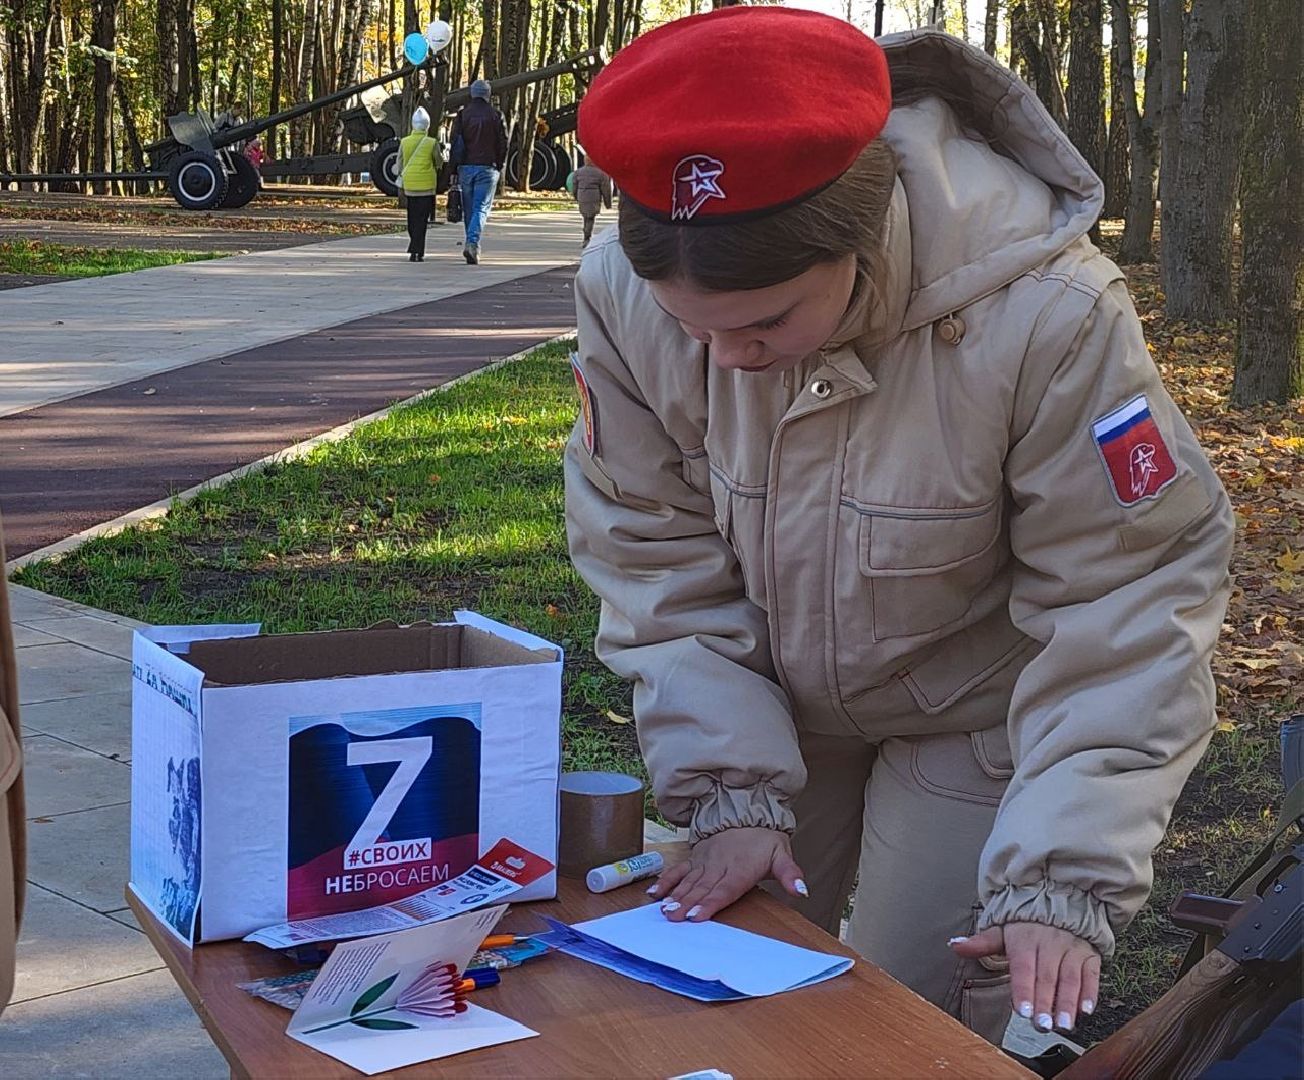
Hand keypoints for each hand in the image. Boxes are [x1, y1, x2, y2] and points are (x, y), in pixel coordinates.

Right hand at [646, 827, 805, 922]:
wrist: (747, 813)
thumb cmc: (765, 840)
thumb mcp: (783, 854)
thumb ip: (790, 874)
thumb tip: (802, 891)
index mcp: (741, 869)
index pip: (724, 890)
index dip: (709, 903)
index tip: (695, 916)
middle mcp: (719, 866)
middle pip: (702, 888)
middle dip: (686, 904)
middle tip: (672, 919)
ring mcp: (705, 861)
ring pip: (688, 881)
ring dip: (675, 896)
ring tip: (663, 911)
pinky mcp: (695, 857)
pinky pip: (679, 869)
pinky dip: (666, 880)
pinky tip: (655, 893)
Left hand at [950, 922, 1100, 1031]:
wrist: (1058, 901)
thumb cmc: (1026, 924)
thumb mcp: (1002, 930)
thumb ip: (981, 943)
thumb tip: (954, 946)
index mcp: (1024, 939)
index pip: (1023, 968)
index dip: (1023, 990)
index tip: (1023, 1012)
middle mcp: (1049, 943)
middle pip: (1047, 976)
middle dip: (1045, 1003)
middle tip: (1042, 1026)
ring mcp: (1071, 948)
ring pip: (1070, 978)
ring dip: (1068, 1003)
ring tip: (1064, 1025)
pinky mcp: (1089, 955)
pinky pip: (1091, 974)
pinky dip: (1090, 992)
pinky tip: (1085, 1010)